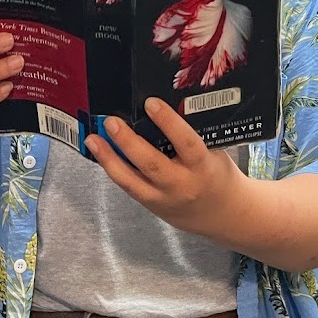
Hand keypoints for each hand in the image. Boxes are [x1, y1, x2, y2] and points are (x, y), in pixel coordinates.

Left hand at [86, 97, 246, 237]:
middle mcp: (182, 185)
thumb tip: (161, 107)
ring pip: (132, 181)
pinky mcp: (151, 206)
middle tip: (111, 122)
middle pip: (152, 164)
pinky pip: (129, 187)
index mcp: (203, 167)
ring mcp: (164, 199)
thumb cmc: (217, 175)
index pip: (186, 143)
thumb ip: (192, 134)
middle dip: (128, 142)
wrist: (223, 214)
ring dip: (109, 159)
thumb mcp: (214, 152)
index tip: (151, 103)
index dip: (168, 123)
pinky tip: (101, 154)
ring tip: (93, 139)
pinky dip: (113, 169)